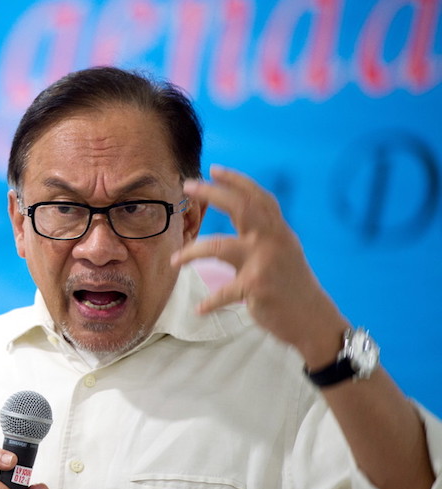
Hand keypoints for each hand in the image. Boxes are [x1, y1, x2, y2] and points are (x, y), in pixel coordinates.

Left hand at [172, 165, 347, 362]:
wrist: (313, 319)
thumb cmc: (292, 285)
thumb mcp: (284, 251)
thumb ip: (264, 233)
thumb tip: (242, 211)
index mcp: (279, 231)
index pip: (258, 198)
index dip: (237, 181)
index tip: (214, 169)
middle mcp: (273, 241)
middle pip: (241, 208)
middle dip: (213, 193)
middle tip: (188, 186)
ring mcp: (264, 263)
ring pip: (220, 246)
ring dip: (192, 252)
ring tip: (174, 261)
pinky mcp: (256, 287)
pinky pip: (223, 292)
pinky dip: (210, 302)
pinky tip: (199, 309)